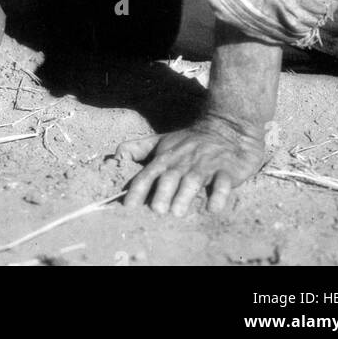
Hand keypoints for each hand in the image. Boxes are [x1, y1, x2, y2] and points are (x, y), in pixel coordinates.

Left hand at [120, 114, 266, 216]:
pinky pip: (223, 182)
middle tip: (157, 210)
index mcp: (166, 157)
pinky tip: (213, 208)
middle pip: (171, 177)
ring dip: (185, 195)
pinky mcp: (227, 170)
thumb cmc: (189, 141)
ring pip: (194, 180)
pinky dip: (219, 195)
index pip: (148, 173)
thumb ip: (136, 150)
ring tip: (178, 212)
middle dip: (162, 192)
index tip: (128, 206)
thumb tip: (110, 159)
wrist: (227, 127)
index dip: (138, 188)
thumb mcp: (161, 142)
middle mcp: (183, 161)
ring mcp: (206, 165)